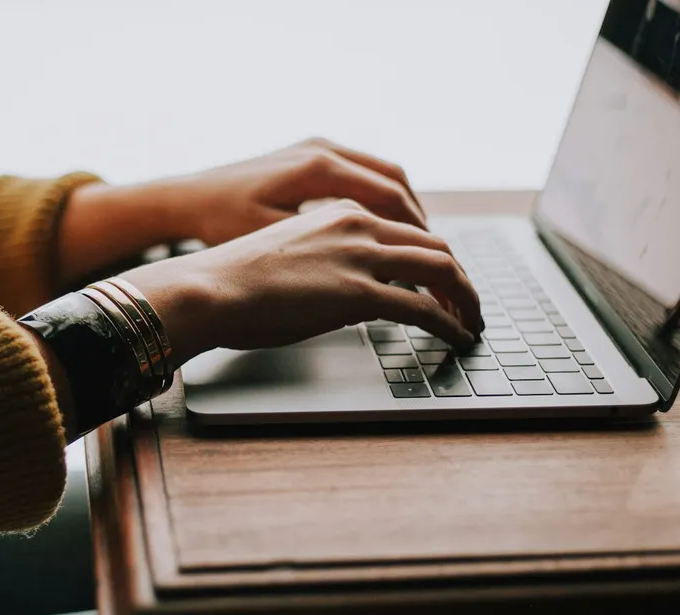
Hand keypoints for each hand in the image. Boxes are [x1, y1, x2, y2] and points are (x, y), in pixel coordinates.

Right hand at [119, 200, 482, 366]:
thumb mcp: (287, 256)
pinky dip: (450, 323)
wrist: (207, 288)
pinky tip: (456, 337)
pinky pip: (424, 308)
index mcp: (339, 211)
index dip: (433, 256)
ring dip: (465, 298)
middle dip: (460, 278)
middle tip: (469, 304)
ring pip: (441, 269)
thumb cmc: (231, 280)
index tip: (442, 281)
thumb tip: (342, 293)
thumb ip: (325, 262)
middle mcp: (357, 224)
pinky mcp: (359, 292)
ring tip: (472, 322)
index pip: (406, 229)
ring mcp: (360, 256)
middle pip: (434, 245)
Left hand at [162, 137, 426, 246]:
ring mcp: (317, 147)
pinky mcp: (309, 154)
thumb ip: (326, 253)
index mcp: (319, 169)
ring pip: (383, 175)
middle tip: (438, 260)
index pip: (391, 199)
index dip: (418, 235)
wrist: (185, 198)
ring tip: (419, 247)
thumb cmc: (220, 225)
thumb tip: (376, 277)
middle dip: (421, 224)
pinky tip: (384, 229)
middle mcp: (323, 150)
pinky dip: (382, 199)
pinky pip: (362, 173)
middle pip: (396, 183)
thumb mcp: (275, 244)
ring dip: (405, 210)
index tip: (435, 265)